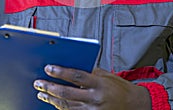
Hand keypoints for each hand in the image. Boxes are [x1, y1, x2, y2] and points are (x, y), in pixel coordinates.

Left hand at [33, 65, 150, 108]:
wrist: (135, 105)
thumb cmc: (120, 88)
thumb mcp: (107, 75)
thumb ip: (91, 72)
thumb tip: (71, 67)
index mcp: (100, 83)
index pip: (76, 76)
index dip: (61, 72)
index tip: (49, 68)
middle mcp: (95, 99)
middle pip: (67, 94)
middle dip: (50, 88)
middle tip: (38, 82)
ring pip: (66, 107)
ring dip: (51, 100)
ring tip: (41, 93)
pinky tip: (53, 104)